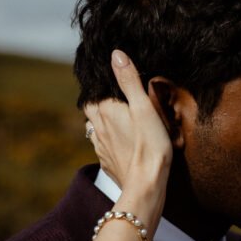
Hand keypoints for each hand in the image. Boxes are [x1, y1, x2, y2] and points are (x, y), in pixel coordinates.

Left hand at [84, 50, 172, 191]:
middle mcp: (98, 128)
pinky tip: (120, 143)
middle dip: (99, 102)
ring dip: (102, 122)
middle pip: (91, 109)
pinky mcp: (108, 162)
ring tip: (117, 119)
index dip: (99, 86)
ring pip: (95, 128)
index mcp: (106, 111)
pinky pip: (102, 147)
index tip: (108, 80)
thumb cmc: (149, 146)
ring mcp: (101, 147)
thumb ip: (129, 80)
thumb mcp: (144, 108)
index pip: (93, 92)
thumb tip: (115, 54)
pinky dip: (108, 141)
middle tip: (113, 98)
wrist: (146, 185)